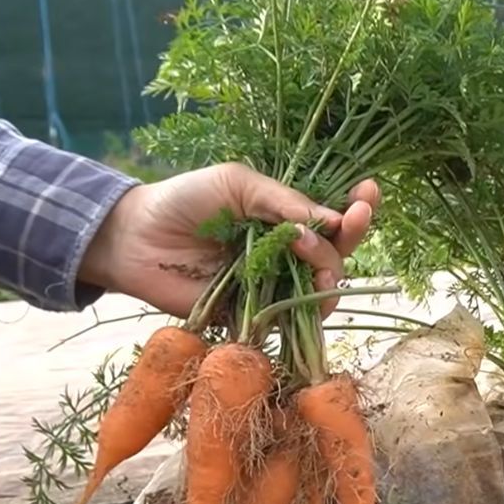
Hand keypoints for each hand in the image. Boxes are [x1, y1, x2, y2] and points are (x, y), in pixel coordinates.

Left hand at [79, 162, 380, 318]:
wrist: (135, 239)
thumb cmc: (184, 200)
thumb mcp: (237, 183)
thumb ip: (283, 201)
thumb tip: (330, 221)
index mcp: (287, 219)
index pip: (335, 218)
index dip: (358, 209)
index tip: (369, 193)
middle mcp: (288, 255)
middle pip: (337, 254)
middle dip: (350, 239)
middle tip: (347, 223)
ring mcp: (274, 287)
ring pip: (322, 289)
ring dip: (329, 272)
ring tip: (310, 252)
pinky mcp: (256, 316)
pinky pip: (292, 321)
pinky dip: (305, 310)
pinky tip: (304, 292)